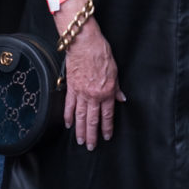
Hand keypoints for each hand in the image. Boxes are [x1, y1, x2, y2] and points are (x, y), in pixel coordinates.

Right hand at [62, 19, 125, 150]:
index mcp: (106, 91)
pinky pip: (69, 105)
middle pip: (92, 120)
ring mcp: (80, 92)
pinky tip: (68, 124)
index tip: (106, 136)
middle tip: (91, 146)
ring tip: (79, 141)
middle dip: (92, 135)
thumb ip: (116, 87)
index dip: (107, 128)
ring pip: (80, 116)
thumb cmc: (100, 51)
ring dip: (80, 130)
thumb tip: (121, 99)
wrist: (84, 42)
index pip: (107, 115)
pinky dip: (68, 116)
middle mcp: (93, 95)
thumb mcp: (115, 69)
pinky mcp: (70, 87)